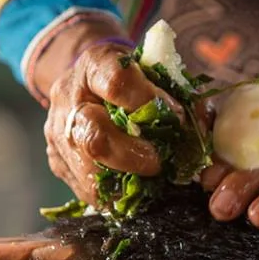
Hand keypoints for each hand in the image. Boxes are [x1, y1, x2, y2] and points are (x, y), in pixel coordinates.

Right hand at [40, 25, 185, 206]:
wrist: (87, 82)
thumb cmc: (130, 78)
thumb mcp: (151, 70)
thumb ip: (177, 93)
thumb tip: (201, 125)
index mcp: (93, 65)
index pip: (117, 83)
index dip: (150, 103)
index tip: (177, 118)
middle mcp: (68, 99)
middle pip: (95, 137)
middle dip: (135, 156)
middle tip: (160, 162)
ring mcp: (57, 133)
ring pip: (88, 172)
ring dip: (126, 181)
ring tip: (150, 178)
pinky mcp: (57, 161)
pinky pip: (86, 190)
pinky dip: (115, 193)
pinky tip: (133, 186)